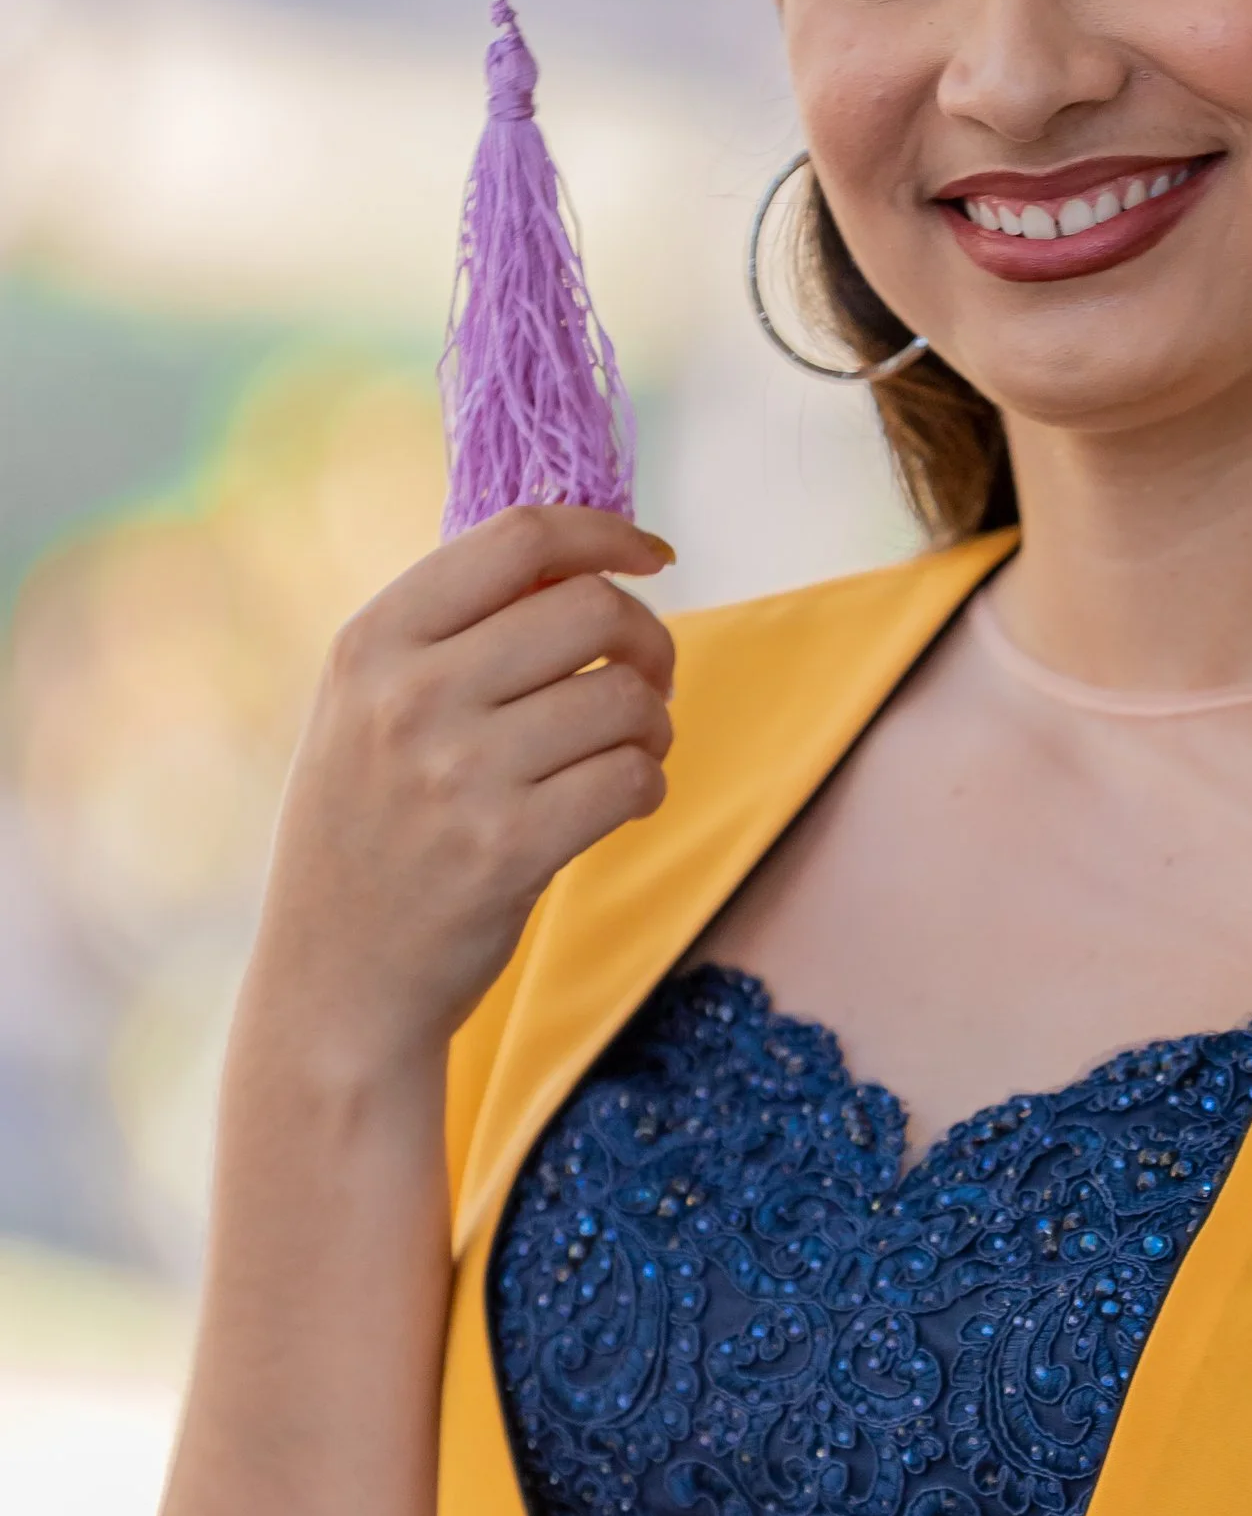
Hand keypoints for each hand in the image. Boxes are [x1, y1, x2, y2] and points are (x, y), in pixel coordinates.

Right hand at [251, 506, 677, 1076]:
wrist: (334, 982)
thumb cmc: (367, 832)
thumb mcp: (364, 709)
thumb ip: (451, 631)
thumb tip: (581, 556)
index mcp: (372, 641)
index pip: (518, 536)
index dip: (607, 533)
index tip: (653, 554)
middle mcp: (409, 696)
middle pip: (591, 608)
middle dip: (648, 639)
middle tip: (648, 678)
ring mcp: (459, 773)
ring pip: (624, 696)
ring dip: (653, 722)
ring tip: (627, 749)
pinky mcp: (509, 848)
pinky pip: (634, 777)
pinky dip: (648, 784)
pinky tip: (621, 800)